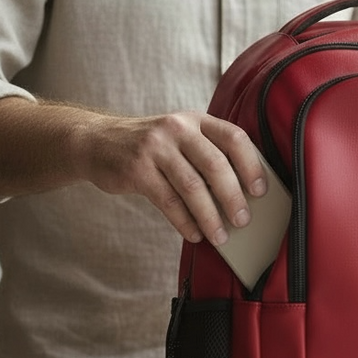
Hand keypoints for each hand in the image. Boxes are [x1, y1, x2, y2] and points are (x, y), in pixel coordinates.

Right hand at [0, 99, 269, 246]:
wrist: (96, 142)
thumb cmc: (152, 148)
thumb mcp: (180, 139)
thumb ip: (208, 156)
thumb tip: (245, 197)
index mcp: (196, 120)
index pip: (234, 137)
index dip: (252, 164)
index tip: (261, 191)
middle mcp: (177, 128)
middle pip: (215, 165)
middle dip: (233, 197)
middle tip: (244, 221)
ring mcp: (154, 147)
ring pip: (192, 187)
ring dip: (210, 216)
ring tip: (221, 236)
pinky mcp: (136, 169)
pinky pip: (168, 201)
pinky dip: (184, 221)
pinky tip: (195, 234)